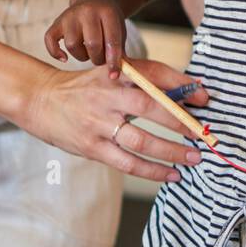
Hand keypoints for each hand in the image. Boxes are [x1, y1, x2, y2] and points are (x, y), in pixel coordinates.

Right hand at [22, 58, 209, 182]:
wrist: (41, 99)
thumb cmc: (85, 87)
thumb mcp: (110, 74)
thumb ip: (142, 82)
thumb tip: (186, 95)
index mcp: (116, 72)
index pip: (155, 73)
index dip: (182, 84)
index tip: (205, 97)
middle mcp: (108, 95)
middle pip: (152, 107)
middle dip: (182, 122)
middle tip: (204, 133)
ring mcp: (99, 122)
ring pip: (142, 140)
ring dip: (172, 151)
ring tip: (194, 158)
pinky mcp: (92, 147)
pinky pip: (128, 163)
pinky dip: (153, 170)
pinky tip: (171, 174)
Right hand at [45, 0, 126, 76]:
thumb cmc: (109, 21)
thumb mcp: (120, 31)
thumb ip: (119, 52)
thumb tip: (114, 75)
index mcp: (107, 12)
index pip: (111, 40)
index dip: (113, 61)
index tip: (113, 76)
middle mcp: (88, 11)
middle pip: (92, 44)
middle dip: (98, 58)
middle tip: (101, 58)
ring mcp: (70, 15)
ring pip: (72, 45)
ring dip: (81, 56)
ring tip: (89, 53)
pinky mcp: (57, 21)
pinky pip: (49, 39)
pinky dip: (55, 52)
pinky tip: (65, 58)